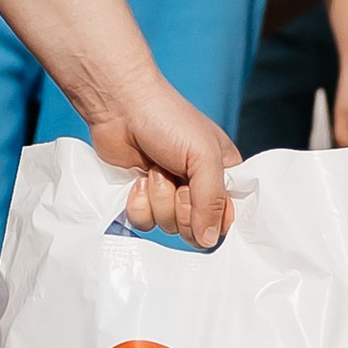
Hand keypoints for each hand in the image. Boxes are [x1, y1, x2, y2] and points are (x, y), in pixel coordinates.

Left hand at [86, 67, 237, 250]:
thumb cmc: (167, 120)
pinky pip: (144, 222)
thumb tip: (209, 240)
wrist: (120, 107)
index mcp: (222, 174)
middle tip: (174, 176)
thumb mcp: (203, 156)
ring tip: (154, 169)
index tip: (199, 195)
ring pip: (168, 226)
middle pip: (196, 229)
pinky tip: (138, 178)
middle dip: (181, 206)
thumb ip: (212, 201)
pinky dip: (138, 202)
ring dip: (158, 199)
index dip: (213, 216)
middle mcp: (197, 187)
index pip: (227, 218)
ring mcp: (168, 193)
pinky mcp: (142, 197)